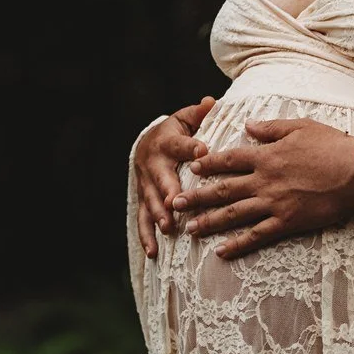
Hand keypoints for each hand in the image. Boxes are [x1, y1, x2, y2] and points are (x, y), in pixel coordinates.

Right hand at [133, 97, 217, 259]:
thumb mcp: (185, 119)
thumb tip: (211, 101)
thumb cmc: (175, 132)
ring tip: (167, 228)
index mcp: (168, 141)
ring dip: (158, 215)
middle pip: (161, 177)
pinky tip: (152, 251)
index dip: (191, 147)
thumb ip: (198, 113)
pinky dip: (146, 235)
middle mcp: (154, 164)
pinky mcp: (144, 200)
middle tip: (177, 202)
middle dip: (168, 189)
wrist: (146, 144)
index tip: (203, 150)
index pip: (181, 143)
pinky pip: (143, 219)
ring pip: (151, 201)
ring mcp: (147, 184)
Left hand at [180, 117, 353, 259]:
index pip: (229, 159)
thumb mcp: (300, 126)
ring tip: (190, 229)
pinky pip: (256, 236)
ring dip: (209, 222)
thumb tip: (247, 125)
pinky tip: (221, 251)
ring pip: (234, 215)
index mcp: (267, 155)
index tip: (191, 168)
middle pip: (224, 190)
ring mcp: (274, 203)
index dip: (208, 164)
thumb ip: (270, 128)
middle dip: (197, 197)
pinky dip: (238, 245)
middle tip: (176, 204)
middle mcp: (265, 180)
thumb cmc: (331, 145)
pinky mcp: (286, 222)